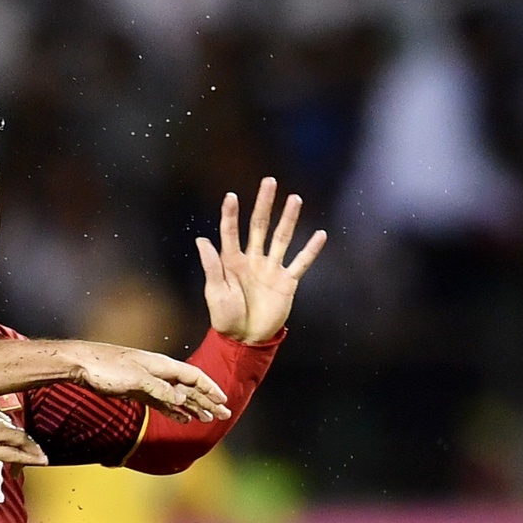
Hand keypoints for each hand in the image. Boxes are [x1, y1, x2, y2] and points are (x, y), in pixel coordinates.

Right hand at [0, 402, 47, 477]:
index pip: (0, 418)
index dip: (10, 431)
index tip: (15, 440)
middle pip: (11, 428)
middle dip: (23, 442)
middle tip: (32, 451)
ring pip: (17, 438)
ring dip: (31, 450)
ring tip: (40, 456)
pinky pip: (13, 453)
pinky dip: (29, 458)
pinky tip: (40, 461)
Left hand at [65, 343, 230, 422]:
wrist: (80, 364)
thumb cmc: (106, 368)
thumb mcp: (135, 380)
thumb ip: (160, 390)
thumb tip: (183, 399)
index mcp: (161, 365)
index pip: (193, 377)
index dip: (210, 389)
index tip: (224, 401)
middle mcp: (158, 373)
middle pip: (189, 387)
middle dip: (207, 401)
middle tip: (223, 414)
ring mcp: (148, 382)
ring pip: (177, 396)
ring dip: (193, 407)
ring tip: (207, 419)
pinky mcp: (136, 392)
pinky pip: (162, 402)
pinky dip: (174, 411)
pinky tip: (182, 418)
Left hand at [198, 179, 326, 343]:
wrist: (244, 340)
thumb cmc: (225, 318)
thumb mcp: (214, 292)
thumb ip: (211, 266)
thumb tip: (202, 239)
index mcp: (232, 261)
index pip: (231, 231)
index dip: (231, 214)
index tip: (231, 196)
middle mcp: (252, 260)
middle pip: (260, 226)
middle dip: (264, 204)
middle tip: (269, 182)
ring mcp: (270, 269)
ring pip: (281, 238)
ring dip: (288, 219)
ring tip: (294, 199)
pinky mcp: (286, 282)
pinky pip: (300, 263)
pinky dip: (310, 250)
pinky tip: (320, 235)